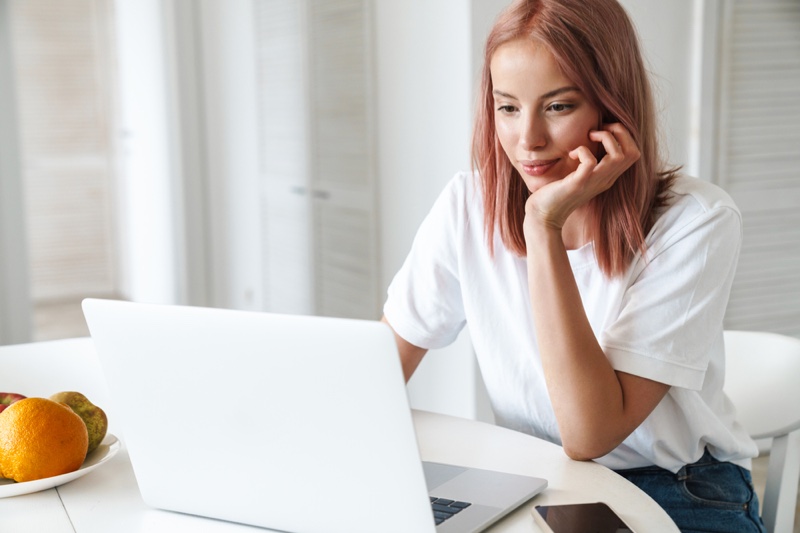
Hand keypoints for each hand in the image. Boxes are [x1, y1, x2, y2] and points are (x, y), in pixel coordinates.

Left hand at [524, 123, 640, 230]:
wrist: (544, 215)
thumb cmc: (557, 192)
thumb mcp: (580, 175)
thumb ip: (589, 162)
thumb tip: (589, 138)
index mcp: (608, 177)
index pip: (633, 154)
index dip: (624, 136)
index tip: (604, 131)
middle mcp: (605, 180)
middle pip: (632, 152)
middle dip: (620, 132)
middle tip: (599, 130)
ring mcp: (593, 182)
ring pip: (618, 156)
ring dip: (605, 138)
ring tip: (589, 137)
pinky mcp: (577, 184)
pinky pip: (590, 162)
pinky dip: (583, 150)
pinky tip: (572, 154)